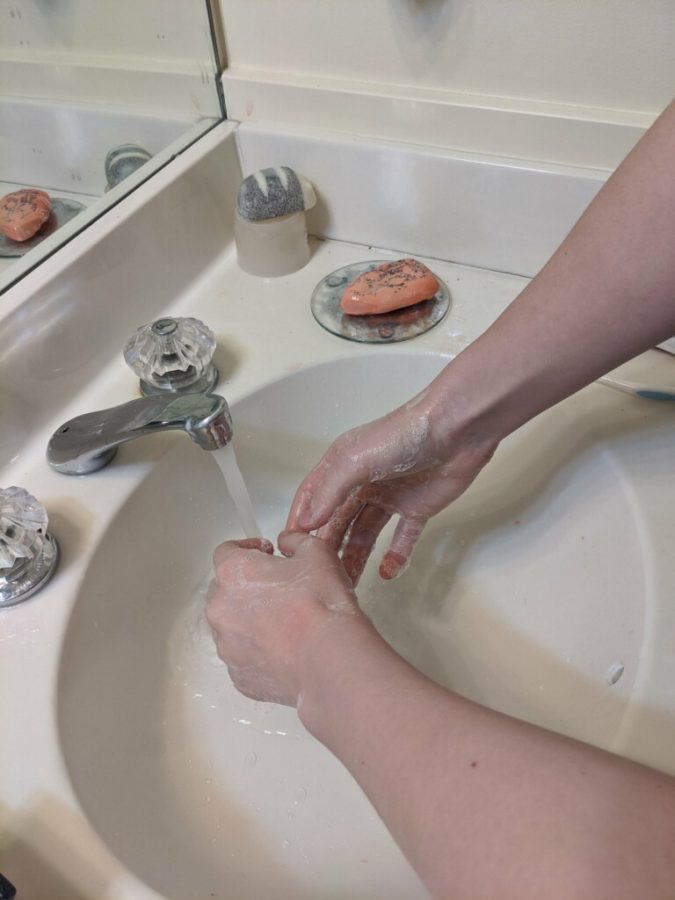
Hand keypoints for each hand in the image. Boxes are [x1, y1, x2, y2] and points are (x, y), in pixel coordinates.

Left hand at [206, 532, 362, 705]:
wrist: (329, 661)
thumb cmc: (321, 606)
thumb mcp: (317, 553)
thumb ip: (295, 540)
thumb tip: (287, 542)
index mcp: (233, 572)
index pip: (226, 551)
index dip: (247, 549)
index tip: (265, 554)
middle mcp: (220, 608)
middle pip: (224, 589)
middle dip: (246, 586)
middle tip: (277, 589)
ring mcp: (226, 645)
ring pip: (231, 625)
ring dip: (250, 620)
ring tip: (284, 623)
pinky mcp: (238, 674)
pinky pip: (243, 656)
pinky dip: (258, 650)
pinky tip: (285, 649)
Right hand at [287, 396, 495, 583]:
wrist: (458, 431)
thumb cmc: (406, 433)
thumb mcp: (357, 459)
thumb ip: (330, 491)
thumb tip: (307, 522)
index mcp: (343, 464)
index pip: (313, 496)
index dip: (301, 520)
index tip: (290, 546)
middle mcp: (363, 481)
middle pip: (338, 520)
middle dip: (329, 546)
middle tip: (320, 572)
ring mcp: (390, 496)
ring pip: (366, 533)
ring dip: (357, 556)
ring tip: (348, 581)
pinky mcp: (417, 508)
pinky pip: (402, 538)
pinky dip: (395, 556)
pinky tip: (387, 572)